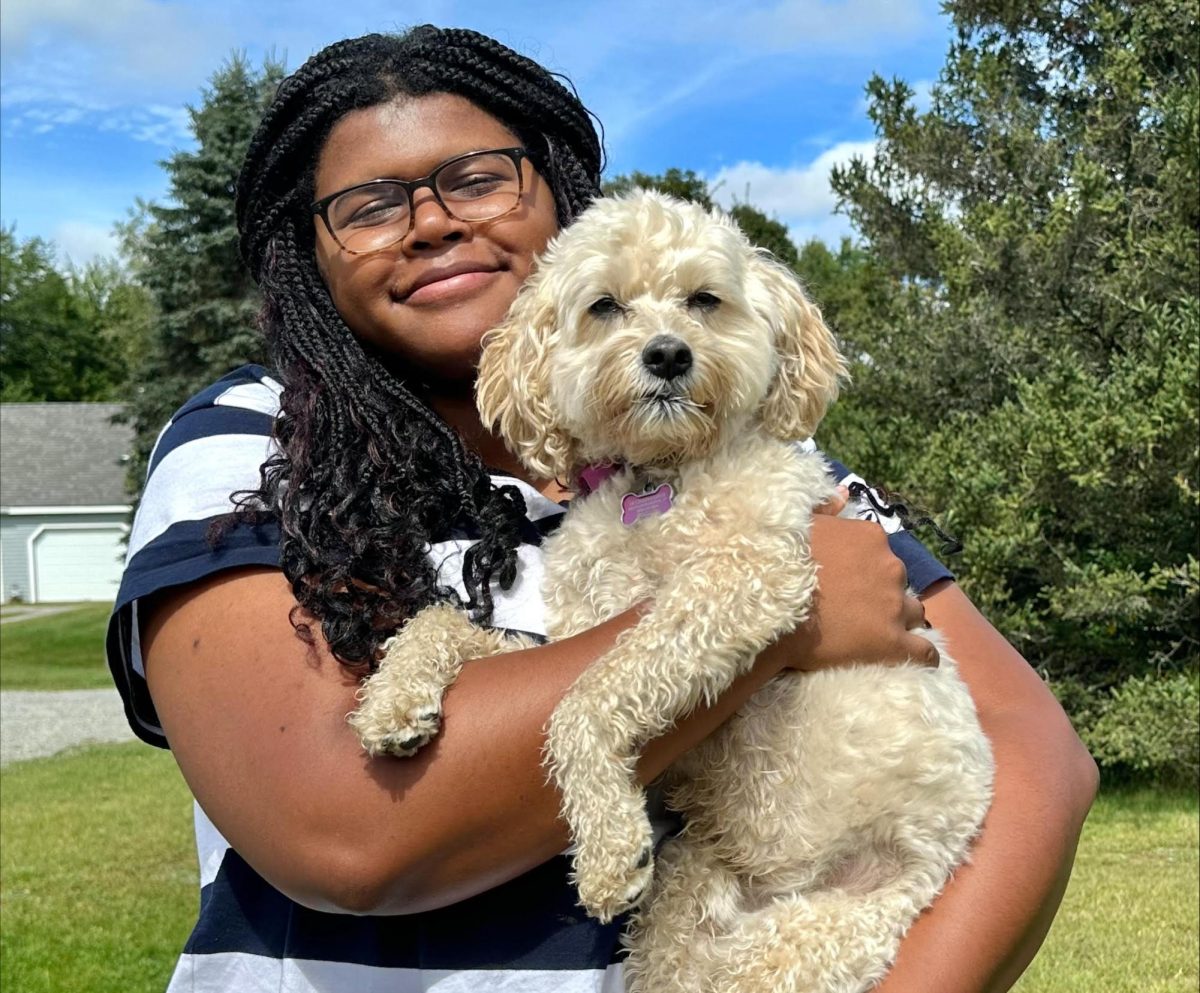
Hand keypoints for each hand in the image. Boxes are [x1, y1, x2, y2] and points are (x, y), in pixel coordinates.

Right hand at [767, 512, 938, 672]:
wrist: (768, 610)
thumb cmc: (779, 565)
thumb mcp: (800, 525)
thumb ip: (826, 508)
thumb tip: (844, 494)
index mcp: (870, 538)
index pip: (882, 554)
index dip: (867, 570)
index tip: (849, 583)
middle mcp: (890, 568)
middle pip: (898, 583)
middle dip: (883, 594)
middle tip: (855, 610)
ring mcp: (894, 606)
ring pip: (912, 614)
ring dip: (898, 621)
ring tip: (876, 634)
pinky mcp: (893, 644)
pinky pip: (924, 652)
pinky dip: (923, 656)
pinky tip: (915, 660)